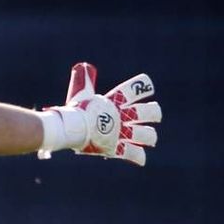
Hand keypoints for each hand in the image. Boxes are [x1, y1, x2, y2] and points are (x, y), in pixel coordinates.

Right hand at [39, 62, 161, 164]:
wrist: (69, 128)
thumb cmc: (74, 110)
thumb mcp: (80, 93)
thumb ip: (84, 79)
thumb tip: (83, 65)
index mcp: (115, 101)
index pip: (136, 89)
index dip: (144, 86)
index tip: (147, 88)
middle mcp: (123, 116)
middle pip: (150, 112)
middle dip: (154, 113)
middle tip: (152, 114)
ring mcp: (121, 133)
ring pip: (147, 135)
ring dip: (149, 136)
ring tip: (149, 137)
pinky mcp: (117, 149)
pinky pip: (134, 155)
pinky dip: (138, 157)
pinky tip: (140, 158)